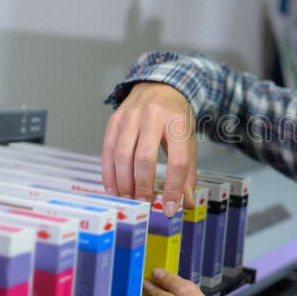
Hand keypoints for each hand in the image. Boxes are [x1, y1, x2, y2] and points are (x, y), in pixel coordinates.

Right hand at [102, 81, 196, 215]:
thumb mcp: (188, 140)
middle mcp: (153, 117)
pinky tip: (114, 188)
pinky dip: (109, 173)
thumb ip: (188, 172)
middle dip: (144, 186)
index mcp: (178, 123)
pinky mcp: (114, 120)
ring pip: (122, 156)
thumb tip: (185, 204)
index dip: (173, 188)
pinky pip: (107, 151)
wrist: (159, 86)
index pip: (178, 161)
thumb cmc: (175, 118)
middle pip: (145, 158)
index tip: (170, 209)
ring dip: (124, 183)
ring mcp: (130, 116)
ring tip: (129, 199)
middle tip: (145, 204)